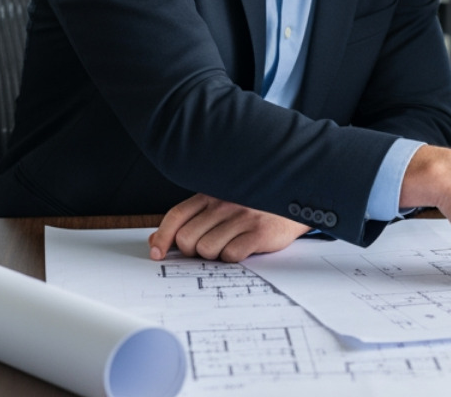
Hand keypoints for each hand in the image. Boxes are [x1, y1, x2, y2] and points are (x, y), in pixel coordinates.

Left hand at [149, 194, 311, 262]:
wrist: (295, 200)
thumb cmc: (253, 206)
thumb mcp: (219, 205)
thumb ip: (189, 219)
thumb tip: (156, 241)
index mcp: (211, 193)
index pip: (176, 216)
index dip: (163, 237)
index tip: (158, 253)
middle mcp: (224, 202)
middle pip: (187, 239)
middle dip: (192, 251)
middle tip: (206, 248)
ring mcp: (242, 216)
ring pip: (207, 250)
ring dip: (214, 255)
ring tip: (229, 244)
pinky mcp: (259, 231)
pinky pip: (231, 255)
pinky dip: (233, 257)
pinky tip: (243, 247)